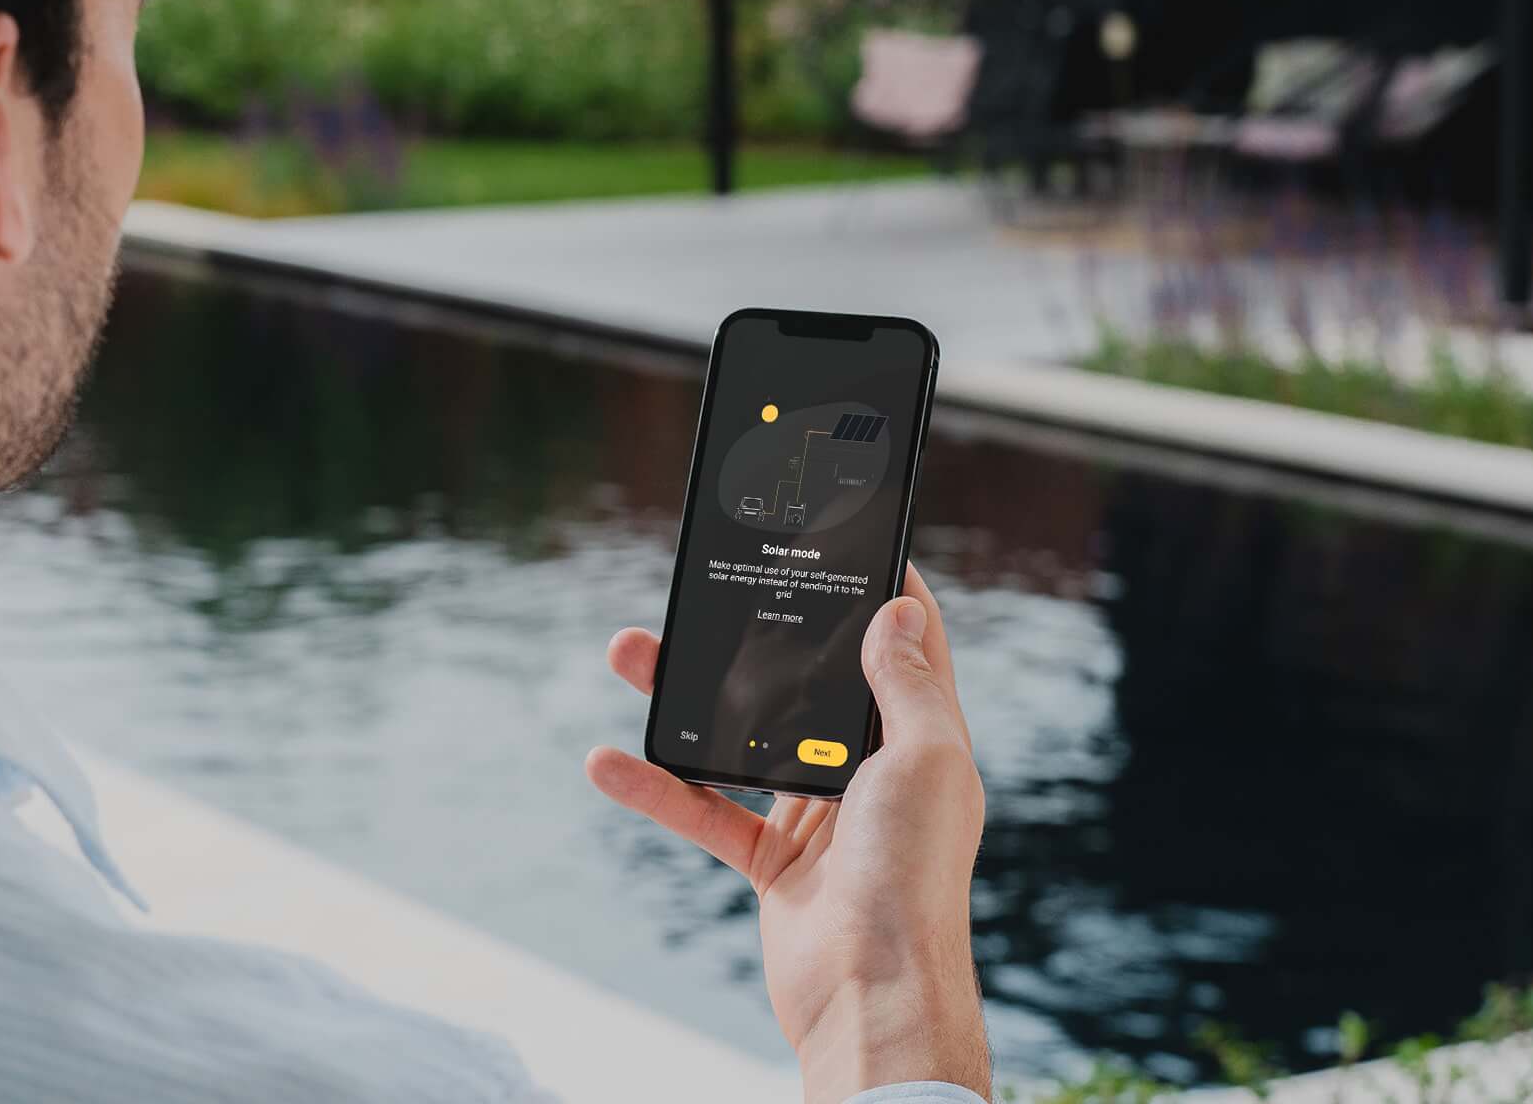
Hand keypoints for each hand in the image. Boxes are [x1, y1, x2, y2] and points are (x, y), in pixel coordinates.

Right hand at [586, 565, 990, 1102]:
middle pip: (806, 684)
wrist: (871, 993)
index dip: (878, 590)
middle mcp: (872, 771)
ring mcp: (820, 816)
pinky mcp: (772, 861)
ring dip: (686, 699)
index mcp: (918, 740)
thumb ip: (906, 683)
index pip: (905, 646)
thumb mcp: (924, 759)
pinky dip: (657, 786)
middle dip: (753, 637)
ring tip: (629, 651)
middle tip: (708, 590)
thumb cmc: (913, 876)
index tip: (842, 538)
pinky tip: (608, 760)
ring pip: (743, 738)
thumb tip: (899, 609)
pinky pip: (706, 809)